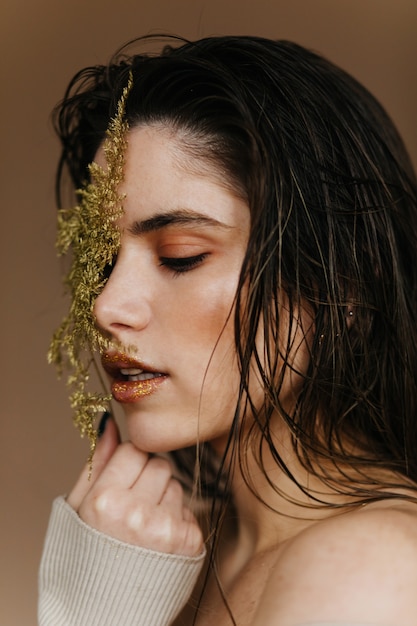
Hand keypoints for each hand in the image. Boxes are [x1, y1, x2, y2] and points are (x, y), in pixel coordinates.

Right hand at [67, 415, 203, 556]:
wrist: (105, 609)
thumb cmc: (87, 553)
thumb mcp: (78, 507)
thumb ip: (96, 462)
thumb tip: (111, 423)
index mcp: (105, 500)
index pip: (135, 450)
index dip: (130, 464)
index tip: (124, 480)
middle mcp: (137, 513)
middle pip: (160, 464)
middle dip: (149, 479)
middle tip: (134, 505)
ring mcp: (165, 529)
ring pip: (176, 485)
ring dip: (164, 499)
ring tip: (144, 526)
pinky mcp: (188, 543)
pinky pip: (188, 510)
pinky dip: (176, 521)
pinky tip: (158, 541)